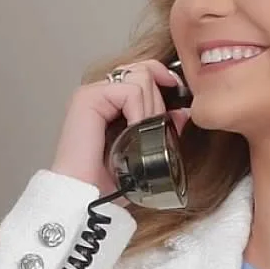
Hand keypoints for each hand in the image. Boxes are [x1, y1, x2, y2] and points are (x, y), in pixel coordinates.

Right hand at [50, 60, 186, 194]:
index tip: (178, 97)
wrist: (88, 197)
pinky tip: (133, 132)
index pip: (142, 72)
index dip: (163, 79)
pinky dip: (139, 112)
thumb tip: (182, 111)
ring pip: (141, 77)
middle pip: (145, 72)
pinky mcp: (87, 98)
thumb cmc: (107, 182)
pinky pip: (130, 91)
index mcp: (109, 102)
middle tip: (153, 131)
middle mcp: (99, 93)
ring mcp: (92, 93)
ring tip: (139, 135)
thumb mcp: (144, 150)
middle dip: (159, 102)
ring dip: (150, 109)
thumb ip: (160, 127)